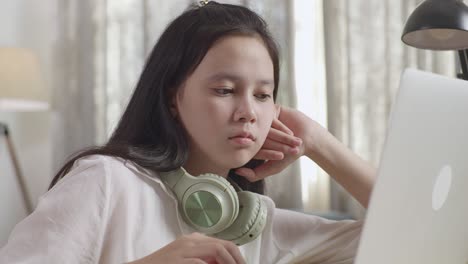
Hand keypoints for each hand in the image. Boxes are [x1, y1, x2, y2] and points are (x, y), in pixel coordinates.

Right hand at [128, 232, 244, 263]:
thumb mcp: (186, 260)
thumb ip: (203, 259)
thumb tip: (225, 262)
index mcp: (195, 240)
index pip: (225, 244)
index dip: (237, 257)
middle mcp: (191, 241)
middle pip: (224, 245)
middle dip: (237, 260)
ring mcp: (184, 249)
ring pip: (217, 251)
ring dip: (229, 263)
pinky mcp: (177, 260)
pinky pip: (200, 262)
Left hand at [236, 106, 317, 180]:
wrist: (306, 140)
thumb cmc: (289, 155)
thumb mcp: (272, 167)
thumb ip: (255, 174)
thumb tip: (237, 172)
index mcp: (254, 143)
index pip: (251, 148)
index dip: (263, 153)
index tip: (279, 156)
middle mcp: (256, 131)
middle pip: (257, 138)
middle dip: (274, 146)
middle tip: (285, 151)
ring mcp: (263, 120)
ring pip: (264, 129)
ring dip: (279, 138)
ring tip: (291, 144)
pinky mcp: (271, 111)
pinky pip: (271, 119)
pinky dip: (281, 128)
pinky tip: (290, 133)